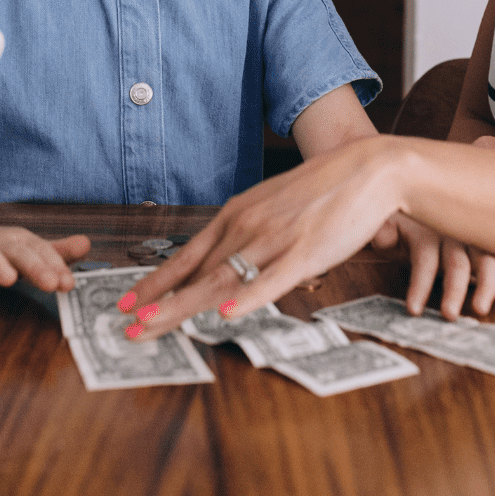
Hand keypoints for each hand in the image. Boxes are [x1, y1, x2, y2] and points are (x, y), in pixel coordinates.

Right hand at [0, 222, 90, 314]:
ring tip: (9, 281)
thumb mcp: (28, 250)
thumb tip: (86, 244)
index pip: (40, 249)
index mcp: (18, 239)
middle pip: (16, 248)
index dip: (55, 264)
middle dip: (34, 264)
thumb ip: (56, 252)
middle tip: (51, 283)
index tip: (69, 283)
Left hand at [122, 135, 416, 336]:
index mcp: (238, 215)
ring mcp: (274, 240)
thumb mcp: (274, 207)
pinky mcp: (306, 252)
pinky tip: (228, 314)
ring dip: (184, 305)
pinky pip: (272, 280)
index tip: (129, 302)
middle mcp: (247, 227)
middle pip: (196, 273)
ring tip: (153, 325)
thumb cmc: (324, 189)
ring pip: (221, 280)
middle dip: (158, 303)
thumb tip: (230, 263)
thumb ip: (250, 234)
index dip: (156, 281)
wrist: (368, 168)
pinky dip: (249, 298)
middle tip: (126, 327)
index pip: (187, 255)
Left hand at [386, 210, 494, 319]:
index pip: (425, 259)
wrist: (421, 204)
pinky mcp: (491, 249)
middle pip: (458, 263)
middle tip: (449, 316)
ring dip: (486, 285)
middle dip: (455, 290)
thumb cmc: (405, 225)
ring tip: (481, 309)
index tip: (413, 310)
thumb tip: (383, 235)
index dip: (420, 285)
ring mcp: (475, 240)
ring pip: (487, 261)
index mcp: (427, 231)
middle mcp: (454, 234)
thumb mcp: (388, 227)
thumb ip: (384, 233)